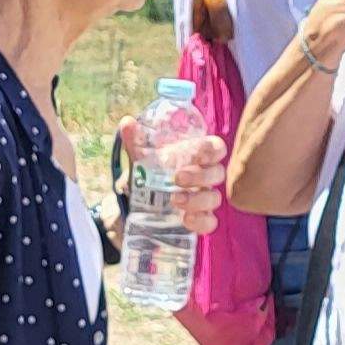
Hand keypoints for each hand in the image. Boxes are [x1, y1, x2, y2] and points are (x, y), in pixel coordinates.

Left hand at [122, 120, 227, 234]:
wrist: (134, 204)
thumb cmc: (147, 173)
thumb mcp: (139, 157)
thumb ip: (135, 141)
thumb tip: (127, 122)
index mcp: (195, 157)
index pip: (215, 148)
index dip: (211, 150)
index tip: (197, 153)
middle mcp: (204, 177)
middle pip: (217, 174)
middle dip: (200, 176)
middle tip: (177, 178)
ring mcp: (202, 200)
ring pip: (214, 199)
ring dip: (197, 199)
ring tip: (174, 200)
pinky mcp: (198, 220)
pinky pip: (209, 222)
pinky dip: (201, 221)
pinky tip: (186, 220)